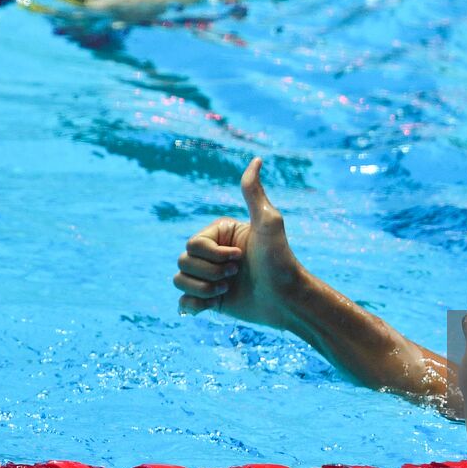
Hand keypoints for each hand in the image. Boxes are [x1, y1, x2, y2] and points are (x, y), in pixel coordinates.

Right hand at [173, 158, 308, 329]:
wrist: (287, 300)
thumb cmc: (280, 260)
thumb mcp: (269, 223)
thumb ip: (254, 193)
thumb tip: (256, 160)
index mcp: (220, 234)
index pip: (193, 244)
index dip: (214, 255)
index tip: (241, 257)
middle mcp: (212, 254)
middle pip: (183, 261)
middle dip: (211, 273)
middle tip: (237, 275)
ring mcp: (209, 277)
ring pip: (179, 280)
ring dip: (203, 290)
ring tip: (228, 290)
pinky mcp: (208, 301)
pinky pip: (182, 301)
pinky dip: (193, 305)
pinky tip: (211, 307)